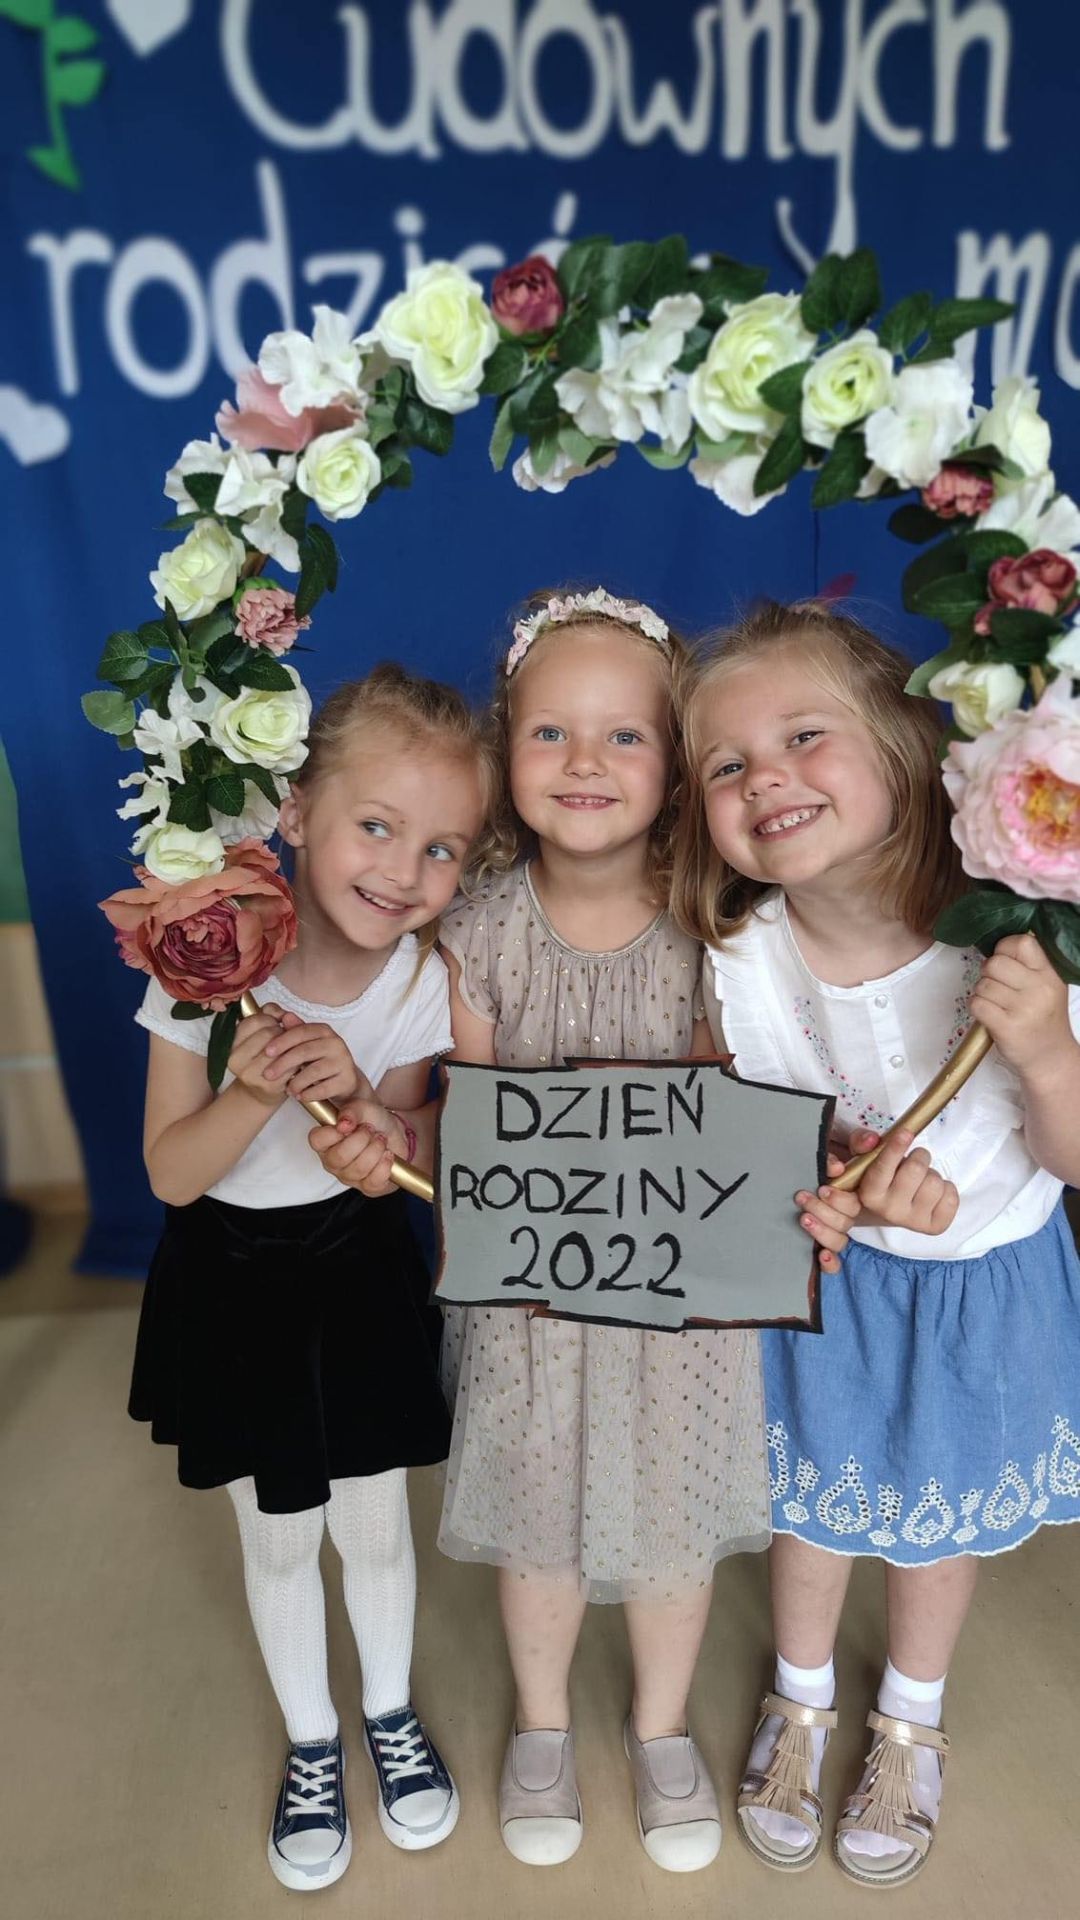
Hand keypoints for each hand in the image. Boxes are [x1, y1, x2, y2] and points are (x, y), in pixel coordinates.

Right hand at [228, 1003, 288, 1107]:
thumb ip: (271, 1014)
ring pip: (280, 1049)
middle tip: (286, 1038)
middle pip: (269, 1033)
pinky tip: (295, 1063)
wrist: (259, 1092)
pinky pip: (289, 1066)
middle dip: (283, 1032)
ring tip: (291, 1050)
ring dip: (291, 1047)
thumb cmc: (262, 1058)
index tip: (276, 1024)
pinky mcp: (266, 1086)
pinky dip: (296, 1062)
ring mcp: (249, 1075)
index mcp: (232, 1043)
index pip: (255, 1020)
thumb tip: (285, 1014)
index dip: (271, 1019)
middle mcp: (236, 1059)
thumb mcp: (260, 1033)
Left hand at [261, 1010, 367, 1105]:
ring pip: (314, 1071)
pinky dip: (309, 1094)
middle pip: (305, 1051)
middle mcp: (335, 1043)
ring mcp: (343, 1061)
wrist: (346, 1081)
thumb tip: (284, 1016)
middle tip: (268, 1074)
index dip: (282, 1041)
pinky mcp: (347, 1079)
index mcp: (323, 1031)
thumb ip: (294, 1031)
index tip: (267, 1052)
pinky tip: (301, 1096)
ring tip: (288, 1090)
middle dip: (283, 1063)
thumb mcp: (306, 1045)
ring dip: (296, 1082)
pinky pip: (324, 1088)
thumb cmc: (320, 1060)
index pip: (300, 1032)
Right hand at [308, 1113, 398, 1197]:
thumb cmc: (372, 1119)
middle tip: (370, 1130)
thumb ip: (351, 1111)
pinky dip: (384, 1165)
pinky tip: (387, 1155)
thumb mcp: (362, 1107)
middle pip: (339, 1157)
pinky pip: (373, 1182)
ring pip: (358, 1169)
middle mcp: (332, 1161)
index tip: (350, 1124)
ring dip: (376, 1149)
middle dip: (361, 1140)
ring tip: (381, 1139)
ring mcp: (348, 1176)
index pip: (316, 1140)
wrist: (394, 1132)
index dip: (334, 1132)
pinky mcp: (367, 1187)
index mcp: (325, 1141)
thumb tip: (344, 1123)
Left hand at [795, 1152, 861, 1272]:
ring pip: (839, 1240)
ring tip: (805, 1219)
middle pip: (845, 1221)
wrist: (817, 1153)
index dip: (841, 1198)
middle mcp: (848, 1210)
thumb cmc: (836, 1148)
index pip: (856, 1201)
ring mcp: (836, 1224)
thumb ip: (858, 1141)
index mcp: (857, 1189)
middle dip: (824, 1212)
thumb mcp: (847, 1141)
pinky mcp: (824, 1238)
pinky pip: (834, 1257)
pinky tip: (822, 1257)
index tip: (824, 1188)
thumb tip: (869, 1142)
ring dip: (823, 1232)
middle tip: (804, 1197)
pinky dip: (830, 1262)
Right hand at [850, 1128, 958, 1235]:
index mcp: (870, 1194)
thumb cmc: (881, 1178)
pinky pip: (952, 1196)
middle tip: (914, 1159)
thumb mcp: (864, 1158)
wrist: (889, 1208)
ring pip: (936, 1182)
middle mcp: (890, 1211)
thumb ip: (862, 1142)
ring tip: (921, 1179)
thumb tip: (872, 1139)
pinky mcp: (936, 1226)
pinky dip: (946, 1188)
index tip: (905, 1133)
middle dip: (919, 1156)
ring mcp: (913, 1221)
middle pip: (916, 1169)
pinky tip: (933, 1192)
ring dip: (932, 1174)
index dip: (895, 1149)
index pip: (883, 1170)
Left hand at [969, 933, 1071, 1080]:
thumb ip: (1029, 965)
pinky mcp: (1006, 1027)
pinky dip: (977, 1008)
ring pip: (982, 984)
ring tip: (997, 1004)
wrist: (1049, 1057)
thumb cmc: (1043, 1018)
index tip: (1005, 961)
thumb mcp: (1048, 987)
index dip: (1005, 948)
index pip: (1023, 943)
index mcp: (1050, 975)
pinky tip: (990, 1015)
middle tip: (997, 986)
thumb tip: (999, 944)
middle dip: (988, 973)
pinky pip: (976, 1004)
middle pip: (995, 963)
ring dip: (982, 993)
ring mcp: (1023, 1009)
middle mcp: (1039, 989)